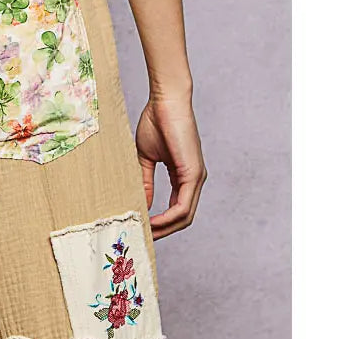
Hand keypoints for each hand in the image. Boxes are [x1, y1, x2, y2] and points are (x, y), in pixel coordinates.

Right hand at [135, 96, 206, 238]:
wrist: (165, 101)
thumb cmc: (155, 122)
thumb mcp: (146, 159)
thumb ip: (146, 183)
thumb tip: (143, 206)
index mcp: (184, 176)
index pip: (177, 210)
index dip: (161, 224)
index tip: (142, 229)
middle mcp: (194, 180)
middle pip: (183, 219)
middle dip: (163, 232)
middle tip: (142, 237)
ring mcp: (196, 177)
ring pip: (185, 217)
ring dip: (164, 229)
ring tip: (145, 233)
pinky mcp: (193, 173)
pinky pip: (183, 207)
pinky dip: (167, 218)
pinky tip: (152, 221)